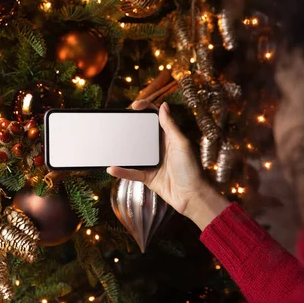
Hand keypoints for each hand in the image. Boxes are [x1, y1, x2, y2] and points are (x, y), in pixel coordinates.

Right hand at [107, 101, 228, 229]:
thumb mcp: (181, 144)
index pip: (156, 118)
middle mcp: (159, 147)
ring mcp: (152, 162)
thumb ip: (170, 126)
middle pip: (141, 133)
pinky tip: (112, 168)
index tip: (134, 106)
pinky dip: (122, 171)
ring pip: (134, 152)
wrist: (192, 196)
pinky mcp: (147, 176)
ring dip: (123, 149)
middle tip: (118, 121)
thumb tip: (164, 106)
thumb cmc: (192, 169)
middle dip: (130, 126)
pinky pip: (132, 172)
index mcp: (169, 137)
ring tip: (110, 143)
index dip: (146, 109)